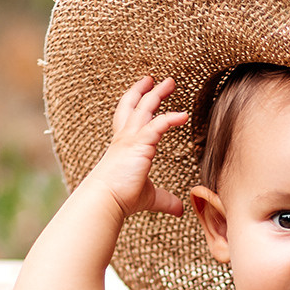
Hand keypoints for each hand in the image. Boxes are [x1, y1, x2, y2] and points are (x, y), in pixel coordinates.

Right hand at [83, 76, 188, 217]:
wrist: (106, 199)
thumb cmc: (121, 197)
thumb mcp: (149, 196)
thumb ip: (165, 199)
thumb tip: (179, 209)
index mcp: (124, 145)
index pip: (129, 117)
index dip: (137, 101)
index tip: (147, 90)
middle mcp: (125, 137)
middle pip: (135, 105)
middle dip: (147, 91)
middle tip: (159, 80)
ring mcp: (131, 138)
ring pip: (145, 108)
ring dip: (157, 94)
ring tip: (170, 82)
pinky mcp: (139, 144)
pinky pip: (158, 125)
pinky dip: (171, 118)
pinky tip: (184, 116)